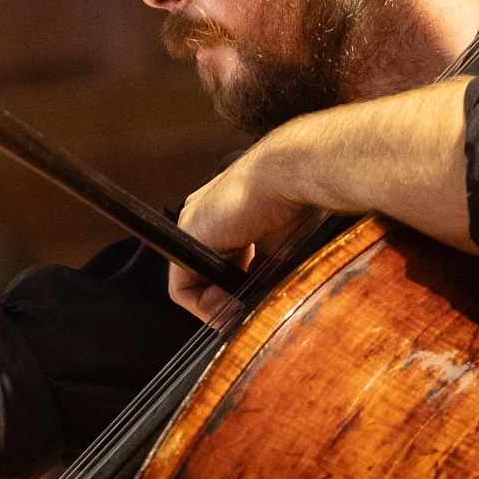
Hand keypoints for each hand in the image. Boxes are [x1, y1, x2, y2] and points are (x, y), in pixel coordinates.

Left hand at [171, 145, 307, 321]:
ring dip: (218, 302)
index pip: (220, 266)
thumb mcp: (279, 247)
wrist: (292, 173)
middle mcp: (204, 218)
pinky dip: (203, 305)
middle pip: (205, 275)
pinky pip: (182, 287)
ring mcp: (193, 225)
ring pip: (194, 281)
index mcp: (227, 216)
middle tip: (248, 306)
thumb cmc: (297, 198)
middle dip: (227, 298)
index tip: (254, 298)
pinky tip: (228, 304)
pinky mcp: (189, 235)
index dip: (236, 291)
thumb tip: (264, 302)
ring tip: (242, 305)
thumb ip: (263, 272)